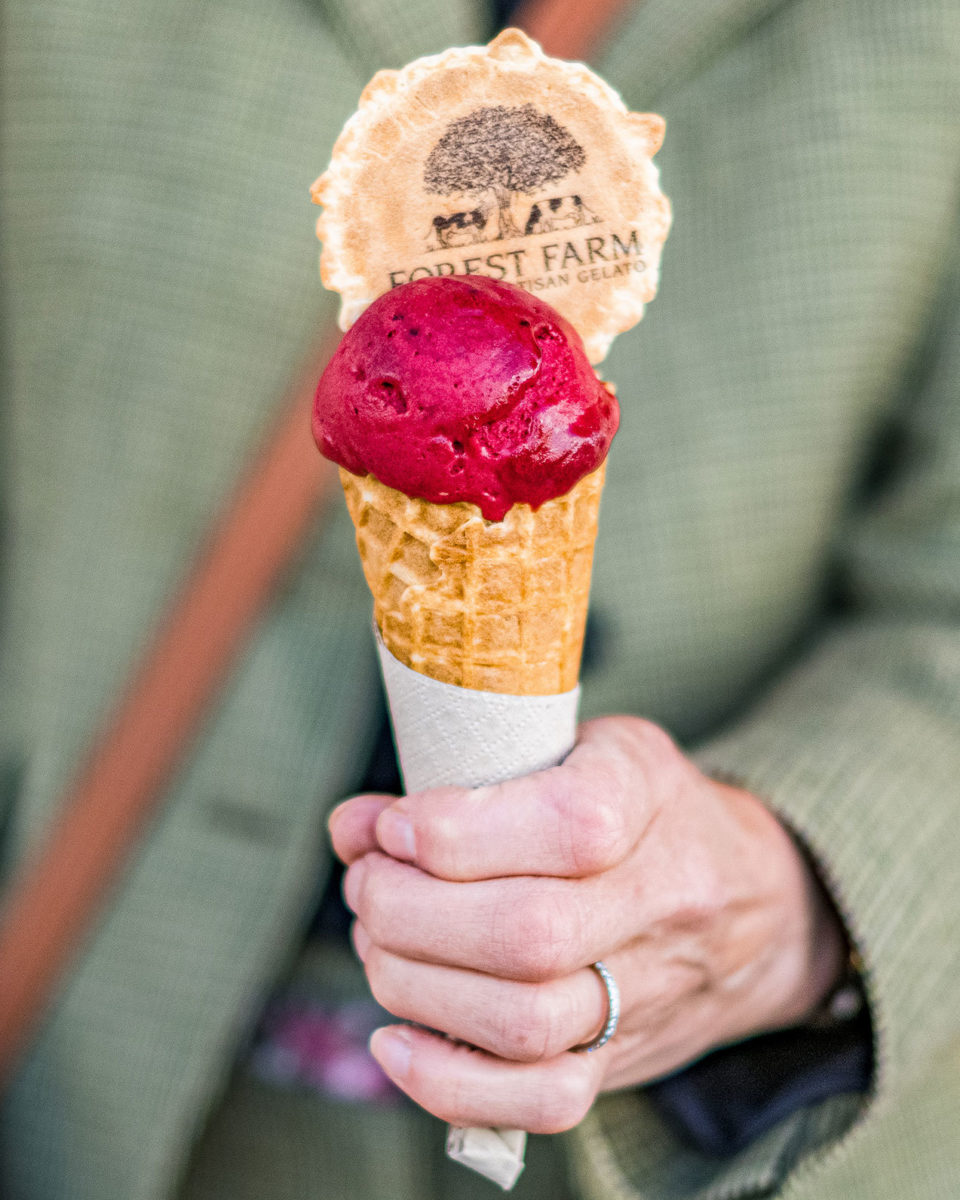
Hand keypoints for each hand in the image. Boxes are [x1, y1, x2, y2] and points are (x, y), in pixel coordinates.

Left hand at [329, 716, 845, 1132]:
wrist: (759, 901)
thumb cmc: (644, 809)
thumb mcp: (578, 750)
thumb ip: (468, 776)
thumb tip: (355, 826)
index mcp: (647, 793)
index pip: (568, 826)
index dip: (457, 831)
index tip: (394, 826)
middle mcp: (659, 896)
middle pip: (529, 933)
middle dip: (409, 911)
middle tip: (368, 883)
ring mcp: (645, 990)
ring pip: (525, 1021)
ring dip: (413, 983)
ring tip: (378, 941)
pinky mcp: (622, 1058)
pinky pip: (543, 1101)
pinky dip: (449, 1082)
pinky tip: (395, 1039)